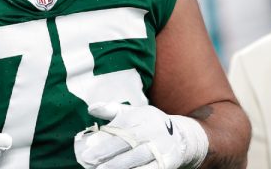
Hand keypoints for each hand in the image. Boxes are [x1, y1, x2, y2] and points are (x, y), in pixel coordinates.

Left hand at [74, 102, 207, 168]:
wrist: (182, 136)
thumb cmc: (148, 124)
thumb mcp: (133, 113)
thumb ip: (111, 110)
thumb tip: (91, 108)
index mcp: (141, 117)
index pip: (121, 127)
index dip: (104, 138)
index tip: (88, 147)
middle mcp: (152, 130)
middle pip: (127, 143)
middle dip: (107, 154)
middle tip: (90, 162)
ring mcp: (161, 147)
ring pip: (138, 158)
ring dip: (119, 166)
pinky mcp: (168, 161)